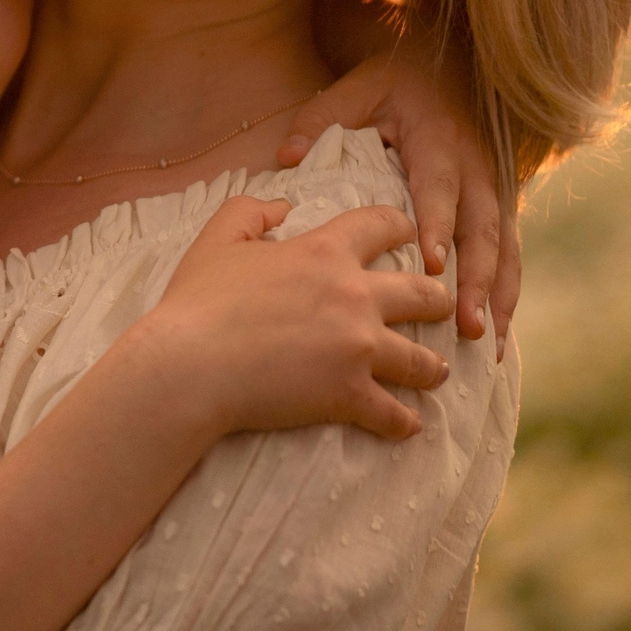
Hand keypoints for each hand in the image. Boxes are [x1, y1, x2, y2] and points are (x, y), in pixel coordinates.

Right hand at [139, 195, 452, 442]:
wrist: (190, 364)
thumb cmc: (198, 300)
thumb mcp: (218, 238)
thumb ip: (251, 210)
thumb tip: (283, 205)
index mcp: (326, 252)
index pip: (383, 225)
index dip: (401, 227)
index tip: (408, 235)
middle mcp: (356, 297)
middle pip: (424, 295)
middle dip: (438, 301)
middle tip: (440, 309)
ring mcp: (359, 350)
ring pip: (422, 360)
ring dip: (432, 367)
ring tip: (436, 373)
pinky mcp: (349, 395)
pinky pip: (395, 414)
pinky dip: (404, 422)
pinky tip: (408, 425)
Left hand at [278, 50, 520, 342]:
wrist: (445, 66)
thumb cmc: (393, 83)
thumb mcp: (356, 87)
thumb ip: (321, 118)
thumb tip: (286, 156)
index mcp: (438, 143)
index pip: (439, 188)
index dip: (438, 226)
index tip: (432, 265)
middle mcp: (474, 170)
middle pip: (482, 229)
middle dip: (477, 280)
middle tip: (466, 324)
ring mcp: (492, 190)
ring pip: (504, 248)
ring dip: (497, 295)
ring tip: (485, 342)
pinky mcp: (497, 206)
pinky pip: (508, 253)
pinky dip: (505, 292)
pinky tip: (497, 334)